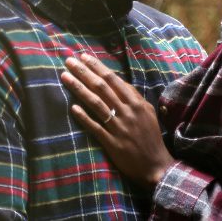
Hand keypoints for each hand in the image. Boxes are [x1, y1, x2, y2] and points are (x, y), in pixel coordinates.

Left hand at [61, 53, 174, 189]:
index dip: (98, 67)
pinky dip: (84, 117)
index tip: (84, 57)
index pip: (113, 79)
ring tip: (65, 77)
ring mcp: (119, 127)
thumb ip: (133, 97)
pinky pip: (96, 127)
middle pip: (102, 87)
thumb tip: (118, 82)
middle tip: (69, 61)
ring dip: (79, 89)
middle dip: (84, 72)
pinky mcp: (112, 143)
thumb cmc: (150, 137)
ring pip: (96, 103)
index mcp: (136, 102)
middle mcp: (127, 112)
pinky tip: (73, 108)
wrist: (156, 165)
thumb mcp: (147, 112)